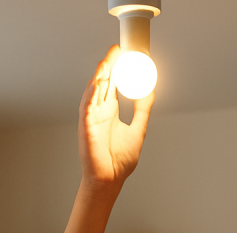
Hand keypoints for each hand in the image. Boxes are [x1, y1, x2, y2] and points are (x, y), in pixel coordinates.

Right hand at [78, 45, 155, 188]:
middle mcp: (99, 112)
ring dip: (99, 76)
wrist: (110, 180)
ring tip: (107, 61)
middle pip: (102, 82)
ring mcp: (91, 119)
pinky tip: (96, 84)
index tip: (125, 54)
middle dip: (109, 65)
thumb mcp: (138, 129)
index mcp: (109, 111)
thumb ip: (143, 110)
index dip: (117, 68)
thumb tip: (151, 92)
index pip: (112, 84)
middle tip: (117, 49)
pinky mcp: (86, 128)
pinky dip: (91, 95)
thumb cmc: (119, 160)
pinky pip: (87, 108)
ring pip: (93, 91)